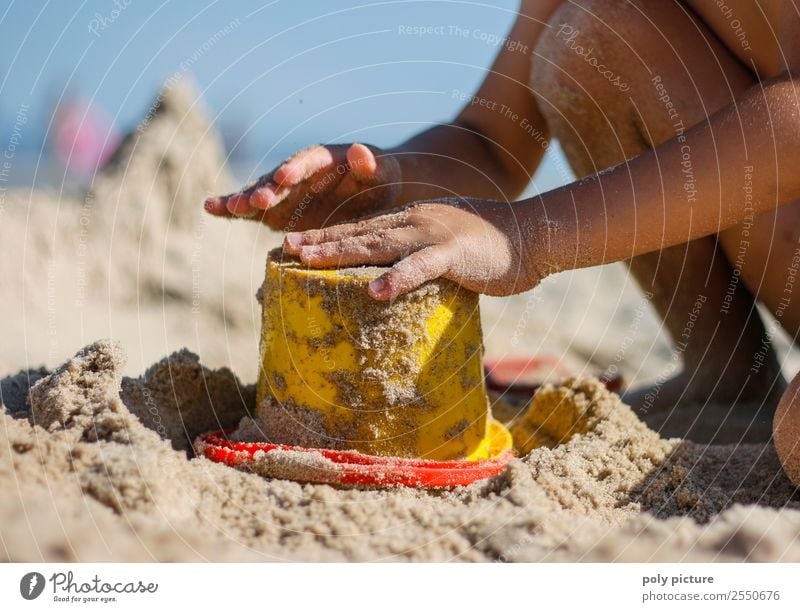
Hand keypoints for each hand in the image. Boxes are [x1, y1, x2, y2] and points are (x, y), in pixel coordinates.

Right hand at [204, 143, 401, 230]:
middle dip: (266, 188)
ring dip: (245, 199)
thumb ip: (372, 164)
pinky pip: (252, 209)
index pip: (308, 162)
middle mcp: (298, 171)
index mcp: (324, 159)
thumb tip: (360, 150)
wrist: (371, 195)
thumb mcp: (384, 172)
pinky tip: (209, 208)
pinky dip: (231, 208)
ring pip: (261, 192)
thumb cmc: (380, 180)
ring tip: (230, 207)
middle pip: (278, 178)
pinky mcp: (276, 209)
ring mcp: (284, 190)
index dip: (296, 169)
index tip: (285, 176)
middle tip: (255, 200)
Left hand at [283, 198, 546, 299]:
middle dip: (319, 242)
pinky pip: (421, 267)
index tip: (293, 246)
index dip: (326, 236)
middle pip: (359, 233)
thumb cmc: (491, 248)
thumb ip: (421, 259)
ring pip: (378, 244)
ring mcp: (432, 235)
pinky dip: (398, 278)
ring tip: (307, 261)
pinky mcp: (453, 253)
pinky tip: (374, 291)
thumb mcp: (447, 247)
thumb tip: (396, 280)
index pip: (361, 229)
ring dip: (340, 252)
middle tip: (285, 250)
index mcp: (412, 222)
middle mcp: (414, 223)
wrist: (533, 233)